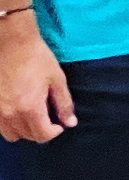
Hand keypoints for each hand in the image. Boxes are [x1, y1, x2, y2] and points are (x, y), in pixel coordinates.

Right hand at [0, 15, 73, 142]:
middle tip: (48, 117)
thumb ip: (64, 104)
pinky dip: (10, 123)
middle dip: (41, 131)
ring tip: (33, 114)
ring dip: (24, 129)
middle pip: (27, 136)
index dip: (54, 132)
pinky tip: (19, 109)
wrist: (12, 43)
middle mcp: (10, 114)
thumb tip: (70, 123)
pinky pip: (0, 125)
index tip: (59, 124)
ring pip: (11, 134)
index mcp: (29, 108)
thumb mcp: (57, 79)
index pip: (42, 135)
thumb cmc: (37, 58)